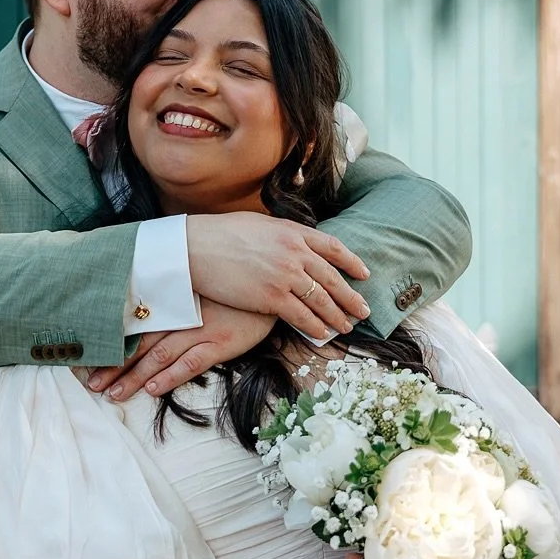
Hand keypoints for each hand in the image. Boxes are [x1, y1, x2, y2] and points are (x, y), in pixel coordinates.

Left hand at [87, 303, 275, 400]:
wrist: (266, 286)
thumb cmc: (229, 288)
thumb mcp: (197, 290)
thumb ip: (173, 302)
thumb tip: (144, 313)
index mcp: (173, 303)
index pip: (135, 327)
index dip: (112, 345)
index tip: (89, 361)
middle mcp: (182, 317)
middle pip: (140, 344)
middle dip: (114, 366)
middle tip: (91, 384)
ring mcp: (201, 330)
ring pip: (159, 356)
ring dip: (135, 376)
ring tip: (114, 393)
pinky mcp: (221, 342)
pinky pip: (191, 362)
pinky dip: (170, 376)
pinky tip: (153, 389)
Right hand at [185, 213, 369, 341]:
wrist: (195, 248)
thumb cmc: (220, 234)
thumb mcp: (259, 224)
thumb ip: (282, 234)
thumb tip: (293, 241)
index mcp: (293, 232)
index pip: (333, 248)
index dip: (352, 262)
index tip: (363, 274)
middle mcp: (295, 253)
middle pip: (333, 279)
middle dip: (351, 297)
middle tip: (364, 310)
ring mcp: (285, 276)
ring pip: (321, 300)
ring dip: (337, 316)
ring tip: (346, 326)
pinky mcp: (271, 297)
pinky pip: (301, 316)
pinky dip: (315, 327)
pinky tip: (322, 334)